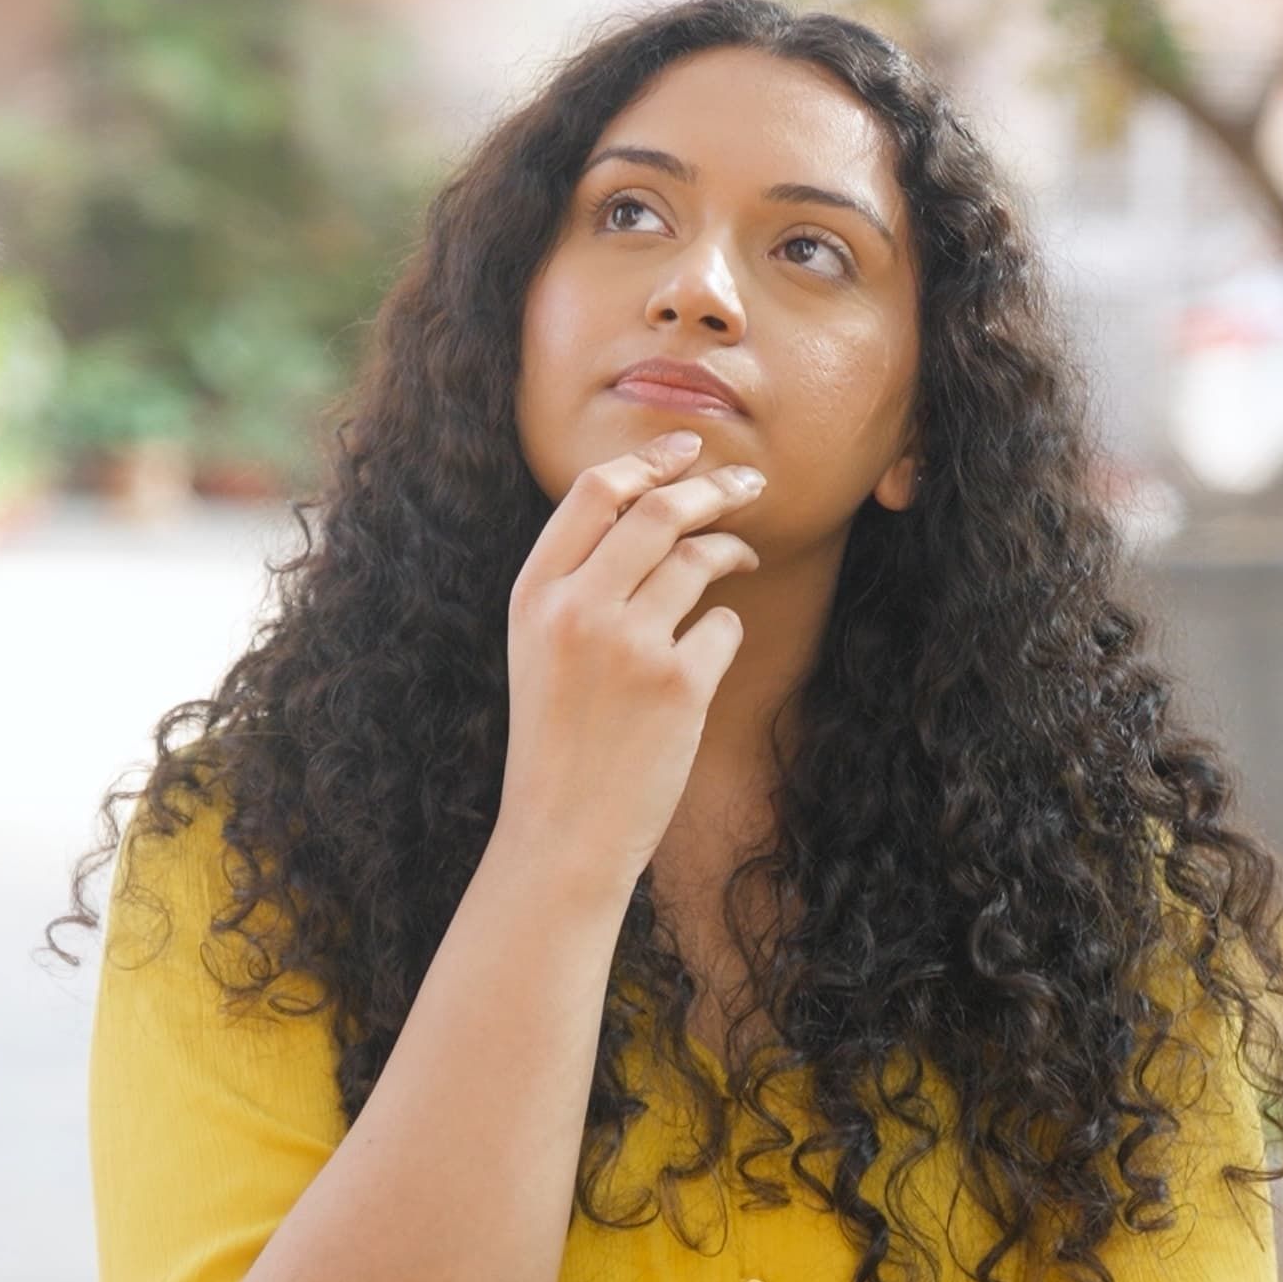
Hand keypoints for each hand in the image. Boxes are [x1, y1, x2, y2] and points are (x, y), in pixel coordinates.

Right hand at [496, 429, 764, 893]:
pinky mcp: (679, 685)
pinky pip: (725, 626)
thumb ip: (577, 582)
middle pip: (659, 511)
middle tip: (748, 485)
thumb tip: (648, 508)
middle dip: (713, 488)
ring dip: (732, 547)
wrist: (563, 833)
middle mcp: (577, 610)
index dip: (649, 460)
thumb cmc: (558, 740)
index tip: (688, 449)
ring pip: (700, 558)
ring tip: (745, 552)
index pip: (594, 493)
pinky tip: (709, 655)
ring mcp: (629, 645)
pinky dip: (726, 631)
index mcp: (534, 595)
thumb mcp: (540, 648)